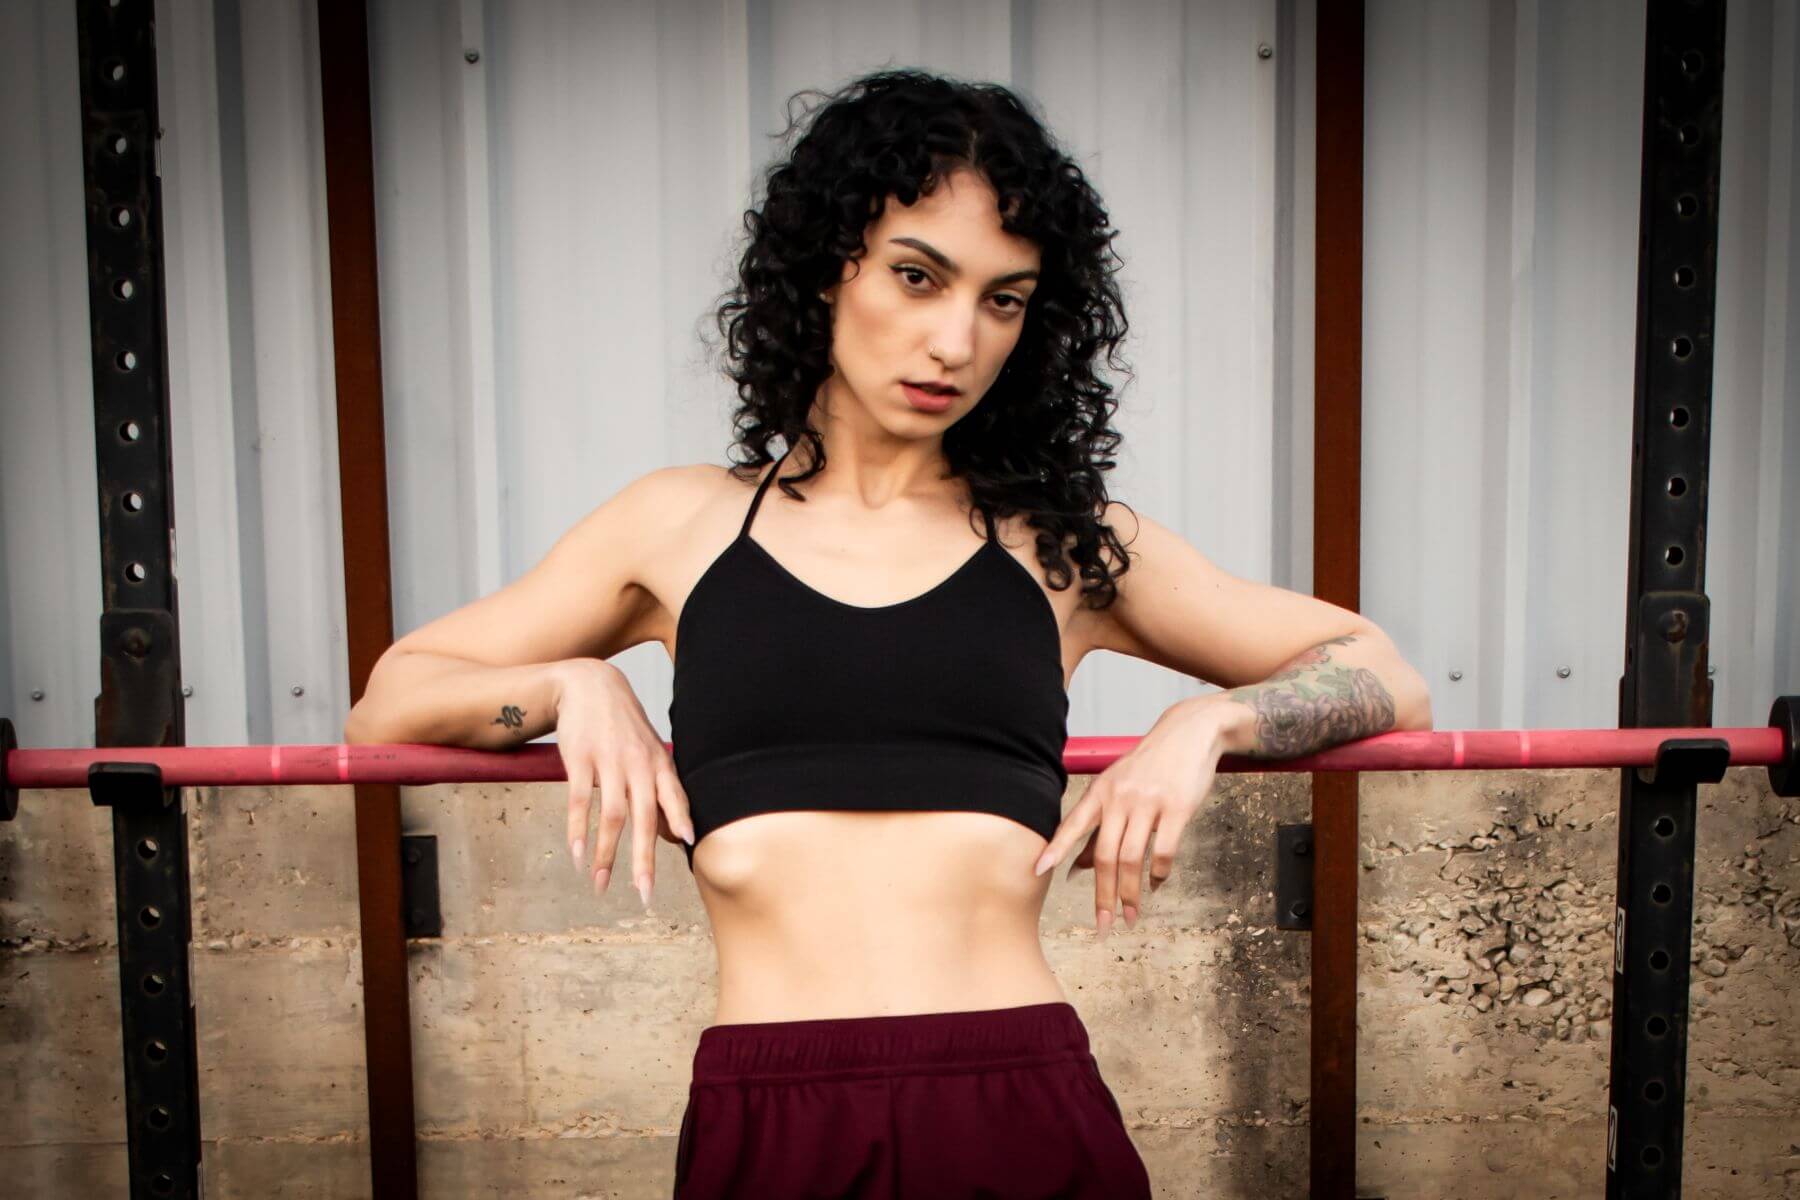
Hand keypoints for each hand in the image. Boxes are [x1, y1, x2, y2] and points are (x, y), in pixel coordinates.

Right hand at [553, 658, 694, 907]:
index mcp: (659, 763)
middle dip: (644, 860)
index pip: (675, 796)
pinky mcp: (580, 760)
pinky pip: (580, 802)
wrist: (590, 684)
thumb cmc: (624, 727)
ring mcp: (609, 762)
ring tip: (600, 885)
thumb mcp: (649, 751)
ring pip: (612, 816)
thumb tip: (675, 835)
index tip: (689, 845)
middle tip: (644, 894)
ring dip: (606, 855)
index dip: (681, 819)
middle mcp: (638, 764)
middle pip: (644, 818)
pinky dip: (578, 831)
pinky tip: (577, 855)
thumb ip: (661, 790)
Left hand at [1031, 697, 1231, 935]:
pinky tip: (1156, 885)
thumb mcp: (1117, 789)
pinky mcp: (1177, 808)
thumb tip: (1075, 869)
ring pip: (1132, 858)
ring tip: (1131, 916)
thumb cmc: (1149, 768)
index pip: (1072, 824)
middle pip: (1104, 855)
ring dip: (1130, 893)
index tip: (1036, 872)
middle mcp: (1120, 797)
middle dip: (1102, 895)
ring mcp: (1148, 802)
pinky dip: (1159, 874)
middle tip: (1102, 925)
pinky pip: (1164, 851)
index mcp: (1101, 792)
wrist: (1188, 733)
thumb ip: (1098, 828)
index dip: (1055, 849)